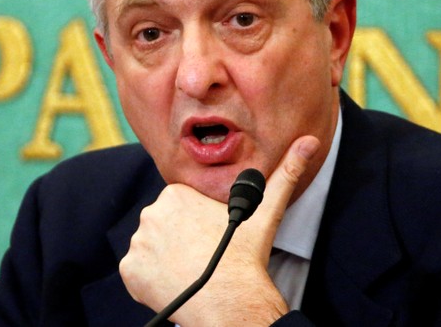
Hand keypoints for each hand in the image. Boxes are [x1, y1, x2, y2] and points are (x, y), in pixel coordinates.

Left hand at [120, 136, 319, 325]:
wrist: (229, 300)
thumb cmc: (244, 256)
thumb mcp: (264, 211)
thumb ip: (285, 174)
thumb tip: (310, 141)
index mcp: (175, 194)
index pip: (179, 209)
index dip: (195, 225)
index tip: (208, 239)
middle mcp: (150, 213)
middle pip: (163, 227)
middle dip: (178, 240)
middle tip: (200, 256)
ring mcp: (137, 243)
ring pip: (150, 249)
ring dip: (165, 259)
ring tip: (189, 270)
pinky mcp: (130, 270)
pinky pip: (137, 272)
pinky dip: (150, 279)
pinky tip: (172, 283)